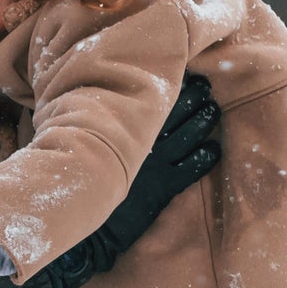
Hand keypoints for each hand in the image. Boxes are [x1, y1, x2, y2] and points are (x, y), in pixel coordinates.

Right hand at [41, 76, 221, 287]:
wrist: (79, 216)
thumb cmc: (72, 172)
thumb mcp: (76, 137)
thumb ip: (91, 117)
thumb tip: (90, 93)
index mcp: (121, 123)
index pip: (152, 95)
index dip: (171, 82)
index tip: (182, 71)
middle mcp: (142, 140)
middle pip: (177, 110)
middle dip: (195, 95)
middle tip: (206, 86)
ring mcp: (156, 164)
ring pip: (190, 136)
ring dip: (205, 120)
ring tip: (213, 109)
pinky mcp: (164, 188)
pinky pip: (193, 168)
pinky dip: (206, 157)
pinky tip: (214, 149)